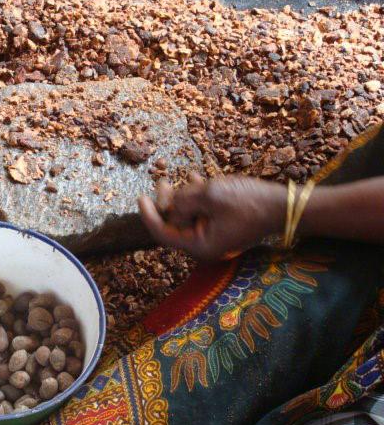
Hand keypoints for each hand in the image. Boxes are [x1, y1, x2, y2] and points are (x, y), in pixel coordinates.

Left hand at [138, 173, 285, 260]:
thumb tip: (172, 203)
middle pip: (174, 223)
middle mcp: (204, 245)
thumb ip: (185, 199)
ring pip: (187, 215)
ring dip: (183, 196)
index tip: (140, 197)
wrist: (283, 206)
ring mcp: (214, 236)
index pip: (163, 233)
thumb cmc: (249, 202)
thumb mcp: (211, 195)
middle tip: (161, 182)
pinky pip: (202, 212)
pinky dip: (197, 196)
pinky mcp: (222, 226)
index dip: (149, 215)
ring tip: (182, 178)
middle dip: (167, 202)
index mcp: (199, 245)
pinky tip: (195, 178)